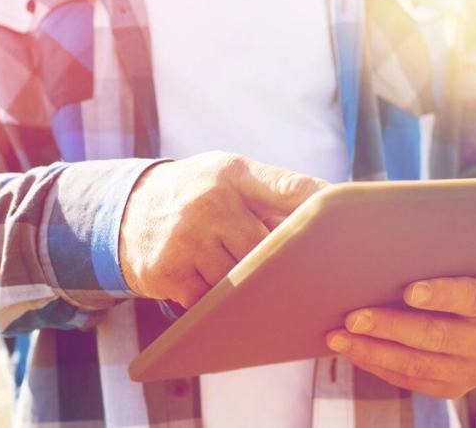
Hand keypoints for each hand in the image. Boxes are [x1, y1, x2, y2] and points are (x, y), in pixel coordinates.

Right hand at [119, 151, 327, 307]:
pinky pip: (210, 301)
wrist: (126, 211)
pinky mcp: (167, 273)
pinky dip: (220, 303)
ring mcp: (185, 239)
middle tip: (306, 278)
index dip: (321, 205)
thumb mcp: (226, 175)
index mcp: (231, 173)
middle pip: (268, 248)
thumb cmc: (197, 194)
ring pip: (241, 280)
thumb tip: (326, 218)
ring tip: (259, 286)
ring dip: (251, 287)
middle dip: (284, 263)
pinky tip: (220, 293)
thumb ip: (270, 191)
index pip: (288, 187)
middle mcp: (208, 202)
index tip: (349, 220)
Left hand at [326, 266, 475, 398]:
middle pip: (436, 335)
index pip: (471, 297)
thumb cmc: (458, 271)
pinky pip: (408, 379)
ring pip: (417, 364)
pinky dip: (375, 364)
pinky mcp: (452, 388)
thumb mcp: (459, 257)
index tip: (409, 291)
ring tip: (338, 337)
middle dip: (390, 326)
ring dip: (373, 351)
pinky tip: (351, 350)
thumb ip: (433, 252)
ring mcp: (473, 370)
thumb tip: (379, 236)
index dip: (441, 294)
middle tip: (353, 317)